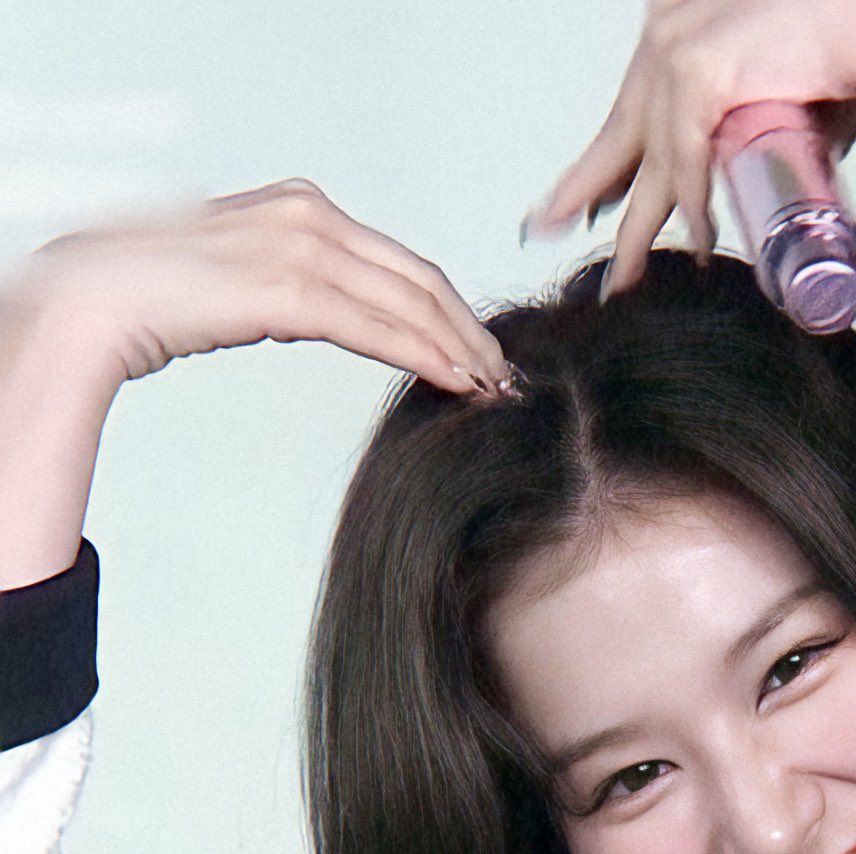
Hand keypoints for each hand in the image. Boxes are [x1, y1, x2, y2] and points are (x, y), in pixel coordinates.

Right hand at [13, 178, 511, 396]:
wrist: (97, 297)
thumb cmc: (164, 294)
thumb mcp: (248, 275)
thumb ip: (295, 283)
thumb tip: (327, 311)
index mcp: (304, 208)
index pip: (401, 263)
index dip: (449, 310)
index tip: (479, 350)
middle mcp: (311, 216)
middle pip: (420, 280)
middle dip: (469, 331)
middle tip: (502, 375)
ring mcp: (301, 247)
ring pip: (409, 305)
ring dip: (458, 350)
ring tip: (490, 387)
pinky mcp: (289, 289)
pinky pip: (377, 330)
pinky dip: (426, 358)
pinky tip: (456, 382)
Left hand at [522, 0, 855, 299]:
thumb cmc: (846, 53)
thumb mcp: (780, 99)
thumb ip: (760, 135)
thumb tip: (771, 184)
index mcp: (679, 35)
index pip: (632, 112)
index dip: (609, 162)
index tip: (587, 201)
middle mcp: (666, 37)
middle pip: (617, 136)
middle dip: (581, 192)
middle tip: (546, 229)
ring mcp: (674, 53)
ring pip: (649, 165)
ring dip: (639, 232)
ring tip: (624, 281)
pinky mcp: (697, 73)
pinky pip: (684, 165)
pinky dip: (693, 211)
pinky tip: (698, 246)